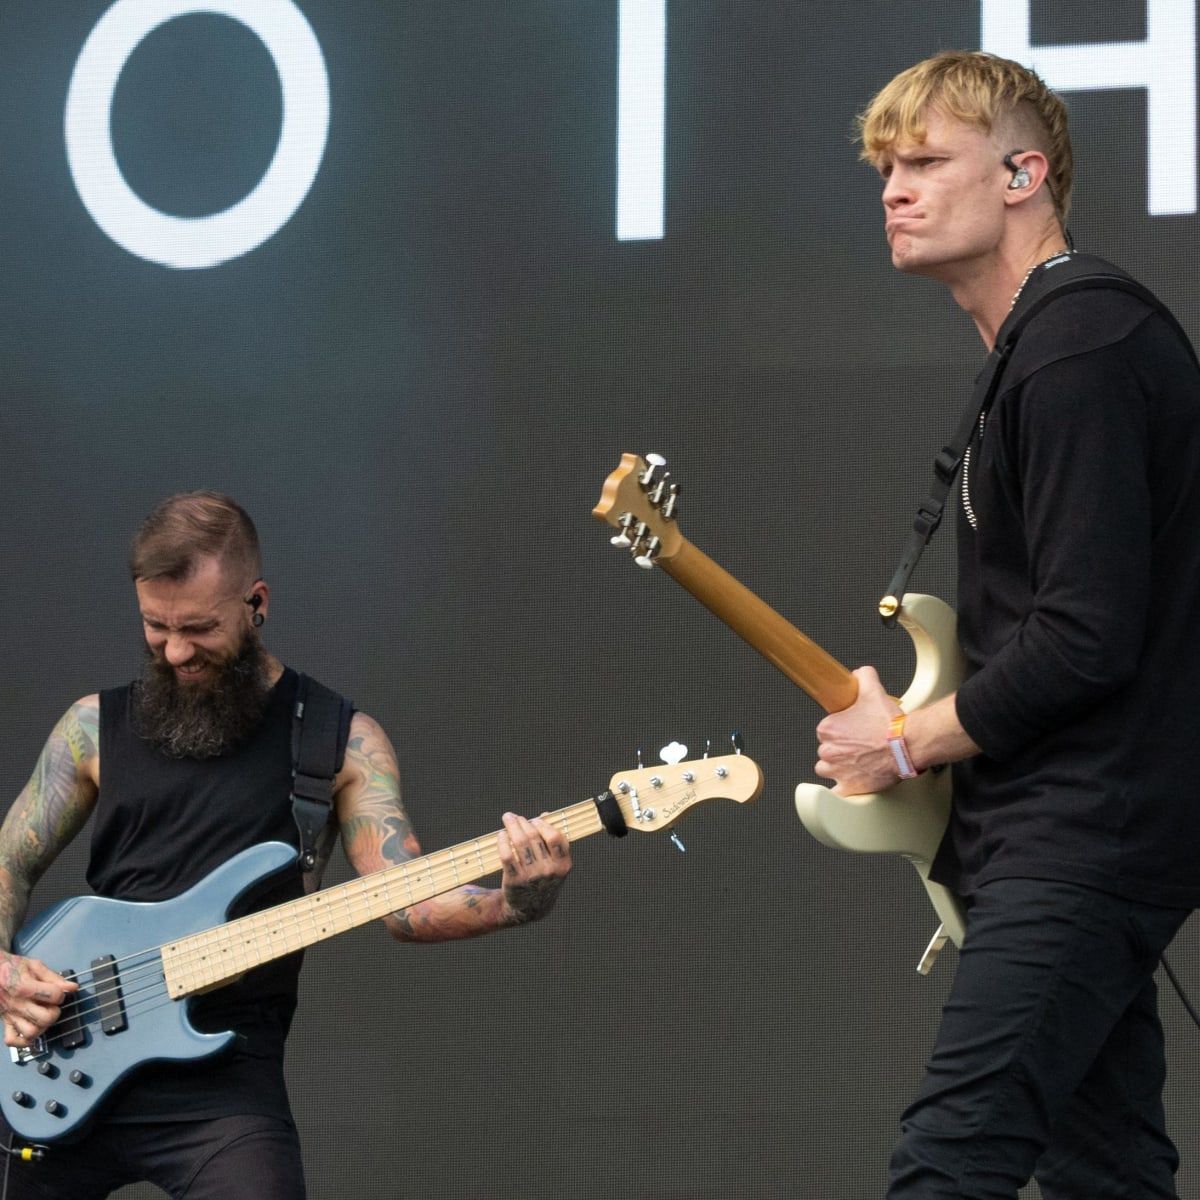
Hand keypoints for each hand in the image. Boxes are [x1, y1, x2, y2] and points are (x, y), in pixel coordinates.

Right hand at [0, 952, 78, 1047]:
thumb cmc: (13, 967)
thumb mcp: (34, 965)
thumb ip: (54, 977)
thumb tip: (73, 987)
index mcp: (23, 987)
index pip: (53, 995)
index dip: (60, 992)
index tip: (58, 990)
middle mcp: (16, 1004)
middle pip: (44, 1019)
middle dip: (55, 1012)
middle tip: (52, 1005)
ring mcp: (9, 1016)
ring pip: (30, 1033)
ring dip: (42, 1027)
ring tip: (43, 1016)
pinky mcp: (4, 1023)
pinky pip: (12, 1041)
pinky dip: (23, 1041)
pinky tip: (32, 1029)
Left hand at [497, 812, 571, 924]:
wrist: (530, 908)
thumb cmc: (543, 879)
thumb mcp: (555, 864)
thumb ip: (553, 840)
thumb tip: (545, 816)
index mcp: (563, 865)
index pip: (555, 838)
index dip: (543, 825)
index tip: (535, 820)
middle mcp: (549, 871)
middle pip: (534, 836)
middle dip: (522, 822)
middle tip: (513, 817)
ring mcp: (531, 876)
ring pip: (520, 842)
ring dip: (512, 827)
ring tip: (508, 820)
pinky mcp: (514, 880)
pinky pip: (507, 854)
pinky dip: (503, 841)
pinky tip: (502, 835)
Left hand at [814, 666, 905, 795]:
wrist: (907, 745)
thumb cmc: (890, 724)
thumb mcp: (873, 691)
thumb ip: (863, 677)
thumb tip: (860, 673)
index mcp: (828, 729)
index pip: (825, 731)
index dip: (839, 731)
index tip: (851, 731)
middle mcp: (829, 750)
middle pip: (826, 750)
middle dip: (839, 748)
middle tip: (857, 746)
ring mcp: (838, 770)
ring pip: (826, 768)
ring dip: (837, 766)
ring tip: (854, 762)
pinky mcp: (849, 787)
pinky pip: (835, 793)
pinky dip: (840, 789)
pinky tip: (848, 783)